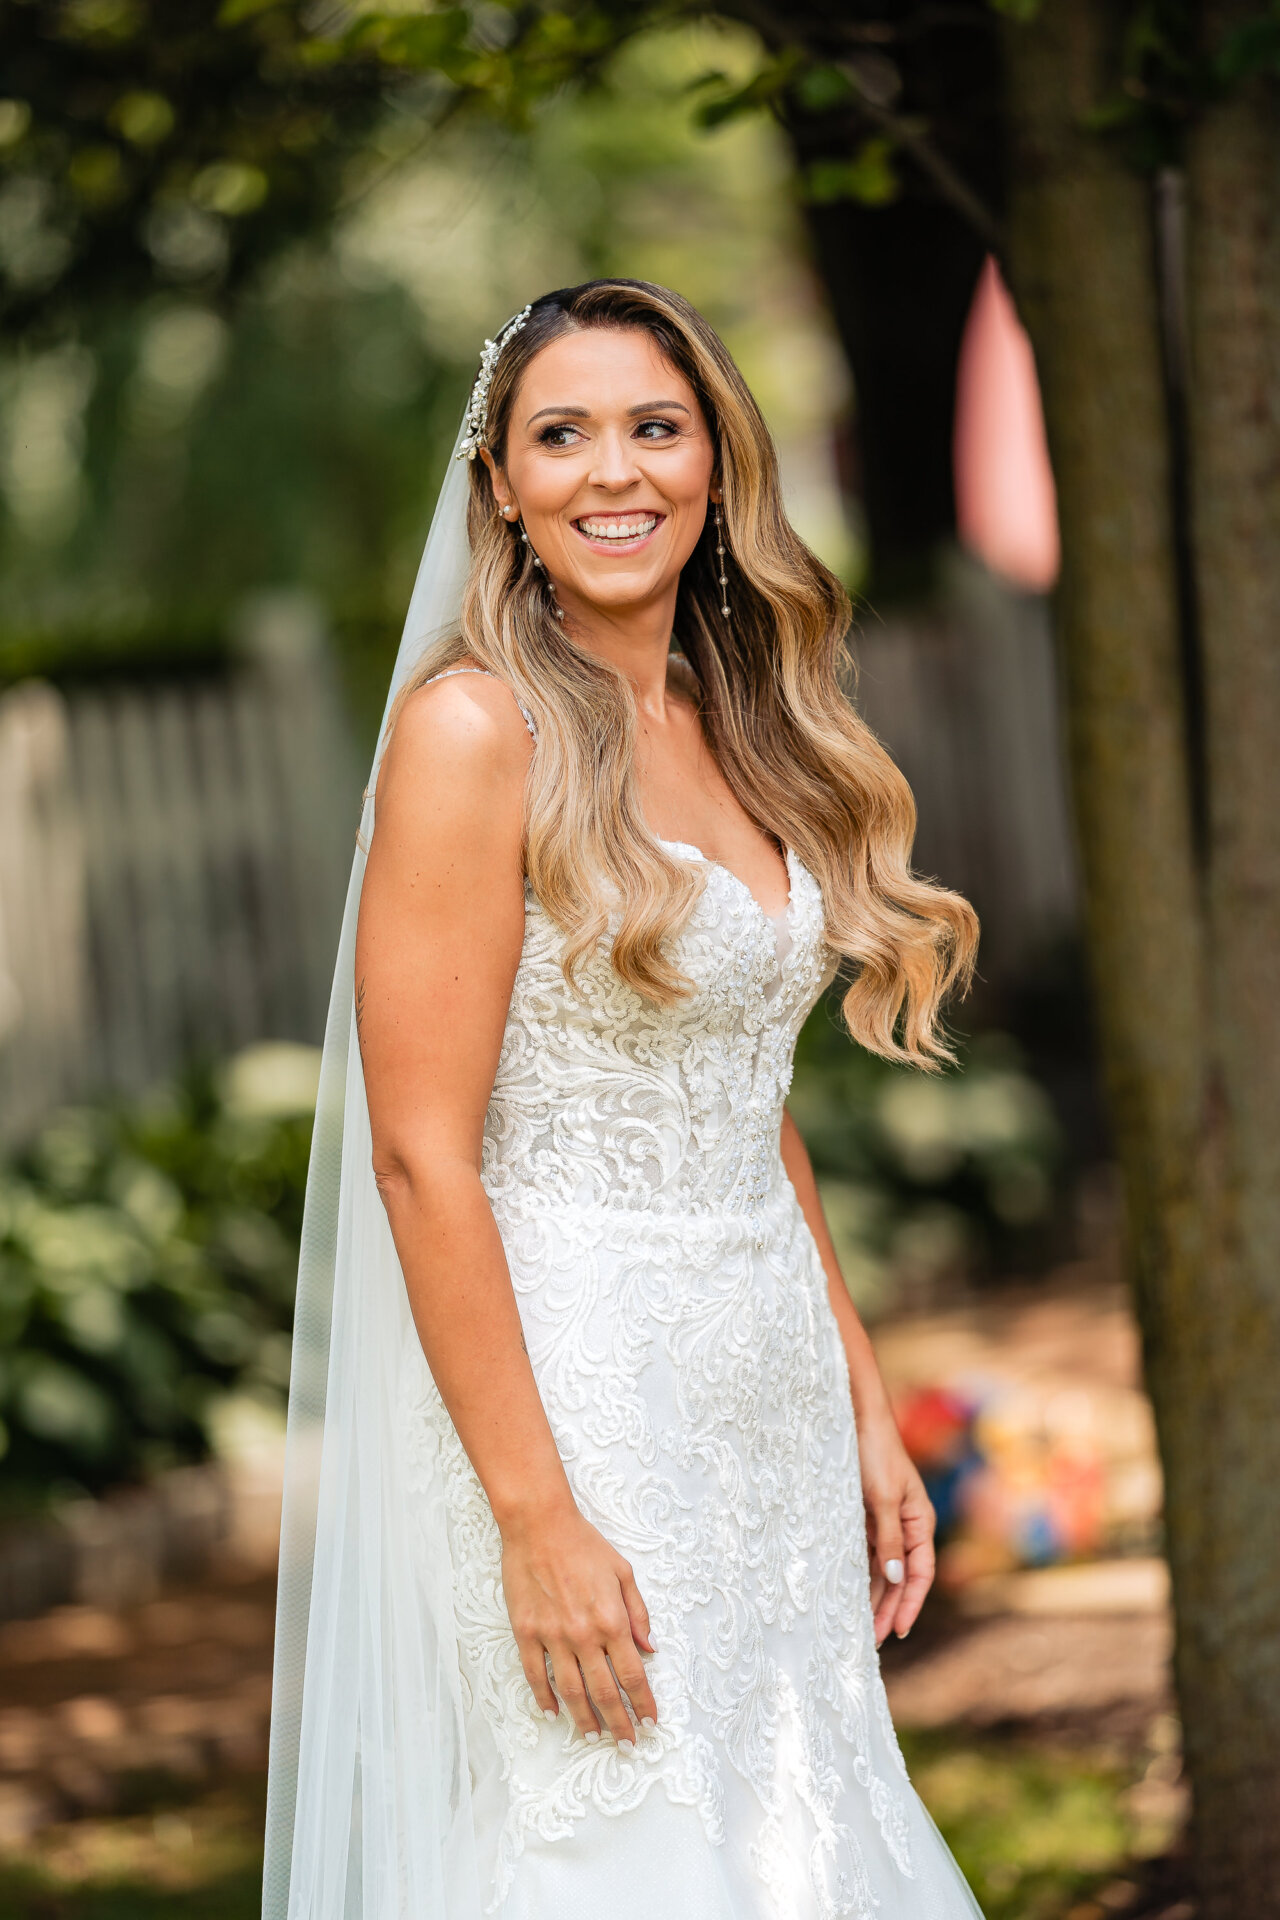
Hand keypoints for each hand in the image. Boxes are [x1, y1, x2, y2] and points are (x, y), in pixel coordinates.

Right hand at [500, 1501, 657, 1745]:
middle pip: (604, 1691)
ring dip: (585, 1718)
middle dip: (619, 1722)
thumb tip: (650, 1649)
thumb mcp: (623, 1572)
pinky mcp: (526, 1632)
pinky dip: (545, 1698)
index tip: (650, 1721)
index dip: (643, 1703)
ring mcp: (552, 1636)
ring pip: (571, 1691)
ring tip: (594, 1735)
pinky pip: (535, 1675)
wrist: (539, 1525)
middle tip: (626, 1744)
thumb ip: (638, 1614)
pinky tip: (554, 1712)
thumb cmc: (584, 1544)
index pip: (633, 1674)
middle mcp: (583, 1634)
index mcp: (612, 1620)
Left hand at [856, 1405, 935, 1646]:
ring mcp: (886, 1523)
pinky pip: (866, 1555)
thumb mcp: (883, 1499)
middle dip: (888, 1609)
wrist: (857, 1419)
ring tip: (858, 1628)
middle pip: (901, 1579)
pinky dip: (859, 1577)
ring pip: (882, 1570)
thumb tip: (896, 1578)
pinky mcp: (866, 1518)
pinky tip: (849, 1596)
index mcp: (921, 1522)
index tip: (897, 1631)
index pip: (920, 1574)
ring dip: (873, 1598)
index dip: (910, 1604)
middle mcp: (906, 1527)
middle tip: (870, 1642)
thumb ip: (890, 1539)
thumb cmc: (876, 1454)